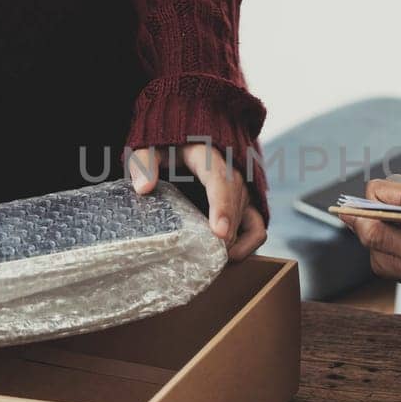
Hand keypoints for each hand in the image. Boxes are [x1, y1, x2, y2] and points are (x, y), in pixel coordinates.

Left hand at [128, 143, 266, 260]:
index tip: (219, 232)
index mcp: (209, 155)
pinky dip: (248, 244)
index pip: (221, 180)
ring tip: (212, 259)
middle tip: (205, 257)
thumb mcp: (149, 149)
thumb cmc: (166, 149)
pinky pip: (257, 226)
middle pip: (235, 203)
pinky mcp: (246, 204)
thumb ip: (144, 163)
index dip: (222, 206)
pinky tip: (229, 257)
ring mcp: (242, 189)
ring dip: (234, 240)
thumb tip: (143, 188)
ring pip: (248, 217)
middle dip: (225, 232)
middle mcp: (232, 171)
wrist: (186, 143)